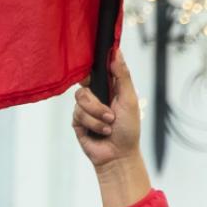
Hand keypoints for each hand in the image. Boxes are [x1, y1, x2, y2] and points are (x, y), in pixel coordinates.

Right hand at [72, 53, 140, 168]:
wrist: (119, 155)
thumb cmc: (128, 129)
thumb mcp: (129, 99)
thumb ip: (122, 74)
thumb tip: (116, 51)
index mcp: (110, 87)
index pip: (96, 70)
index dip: (93, 70)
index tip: (96, 74)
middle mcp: (96, 96)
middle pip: (84, 84)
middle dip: (97, 101)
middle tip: (110, 113)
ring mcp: (86, 109)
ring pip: (81, 100)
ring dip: (98, 114)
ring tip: (109, 125)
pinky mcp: (78, 121)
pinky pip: (78, 114)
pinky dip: (93, 124)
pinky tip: (102, 132)